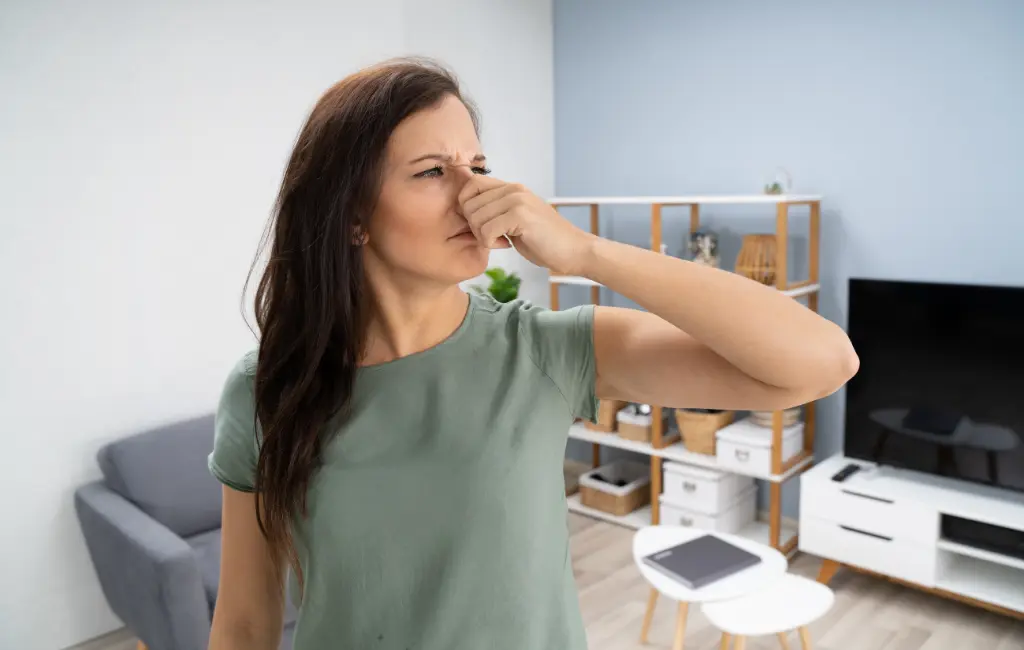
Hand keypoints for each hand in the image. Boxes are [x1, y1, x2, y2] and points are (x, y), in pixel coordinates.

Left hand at [458, 176, 592, 274]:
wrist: (574, 250)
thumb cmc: (544, 240)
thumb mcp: (517, 219)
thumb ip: (497, 210)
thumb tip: (469, 211)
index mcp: (511, 188)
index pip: (471, 184)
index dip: (466, 206)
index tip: (481, 224)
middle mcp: (513, 189)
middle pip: (468, 203)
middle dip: (473, 226)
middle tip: (492, 237)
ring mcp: (517, 200)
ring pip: (475, 218)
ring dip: (482, 236)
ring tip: (501, 241)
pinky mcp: (520, 216)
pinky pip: (486, 231)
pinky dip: (490, 243)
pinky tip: (506, 245)